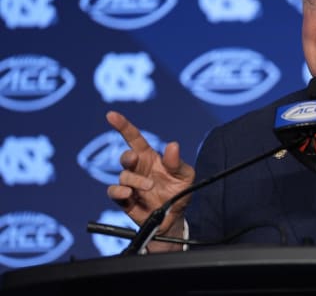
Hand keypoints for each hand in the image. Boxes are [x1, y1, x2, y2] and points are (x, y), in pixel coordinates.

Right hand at [105, 110, 194, 249]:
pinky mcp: (124, 200)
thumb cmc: (179, 193)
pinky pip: (114, 192)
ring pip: (123, 176)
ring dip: (135, 180)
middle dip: (128, 157)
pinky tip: (129, 194)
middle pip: (125, 156)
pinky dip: (119, 192)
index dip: (123, 126)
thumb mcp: (185, 176)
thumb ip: (178, 162)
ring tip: (149, 187)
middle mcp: (138, 169)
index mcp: (150, 157)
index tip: (111, 115)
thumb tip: (173, 145)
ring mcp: (130, 184)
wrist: (174, 219)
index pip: (134, 138)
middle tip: (135, 159)